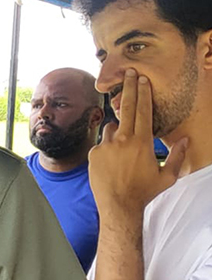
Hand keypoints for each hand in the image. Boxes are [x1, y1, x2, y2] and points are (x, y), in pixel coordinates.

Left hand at [89, 69, 187, 214]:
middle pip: (126, 107)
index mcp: (142, 141)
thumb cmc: (144, 191)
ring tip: (123, 149)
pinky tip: (111, 163)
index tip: (142, 79)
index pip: (143, 110)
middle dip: (129, 88)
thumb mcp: (167, 176)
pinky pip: (101, 145)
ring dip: (117, 131)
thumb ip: (178, 156)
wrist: (118, 206)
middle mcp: (122, 140)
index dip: (143, 92)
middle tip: (128, 73)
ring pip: (112, 129)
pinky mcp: (93, 154)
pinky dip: (106, 148)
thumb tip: (186, 140)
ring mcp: (105, 146)